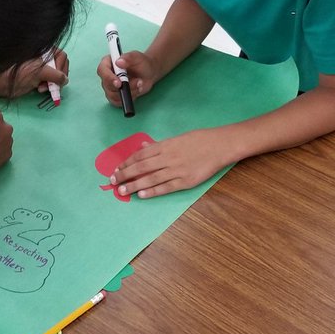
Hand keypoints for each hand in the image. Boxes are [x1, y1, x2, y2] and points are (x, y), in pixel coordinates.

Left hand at [0, 50, 69, 97]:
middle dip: (57, 78)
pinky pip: (49, 82)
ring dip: (52, 84)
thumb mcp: (40, 72)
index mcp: (44, 50)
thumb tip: (65, 80)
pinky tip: (39, 90)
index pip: (62, 56)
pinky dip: (47, 87)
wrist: (1, 83)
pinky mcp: (36, 78)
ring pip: (55, 75)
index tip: (59, 79)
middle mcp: (43, 57)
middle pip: (60, 66)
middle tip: (51, 86)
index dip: (62, 68)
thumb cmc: (19, 74)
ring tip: (42, 89)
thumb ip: (56, 74)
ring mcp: (40, 68)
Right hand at [97, 50, 157, 106]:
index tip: (119, 83)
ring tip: (140, 84)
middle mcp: (106, 75)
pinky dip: (129, 98)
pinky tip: (137, 90)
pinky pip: (118, 102)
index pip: (102, 70)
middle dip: (123, 87)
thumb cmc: (141, 63)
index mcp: (108, 62)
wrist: (148, 73)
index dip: (108, 78)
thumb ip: (128, 58)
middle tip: (138, 82)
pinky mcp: (115, 96)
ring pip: (113, 95)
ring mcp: (109, 87)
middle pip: (106, 85)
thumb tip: (118, 62)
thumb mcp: (137, 57)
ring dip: (129, 92)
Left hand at [111, 129, 232, 196]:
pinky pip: (165, 187)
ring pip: (150, 179)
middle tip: (113, 182)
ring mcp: (177, 170)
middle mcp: (168, 157)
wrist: (220, 145)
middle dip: (125, 175)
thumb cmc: (200, 139)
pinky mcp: (186, 181)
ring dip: (135, 185)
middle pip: (141, 167)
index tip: (116, 169)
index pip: (140, 155)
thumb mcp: (178, 138)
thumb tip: (144, 146)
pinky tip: (141, 195)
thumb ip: (160, 145)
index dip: (127, 163)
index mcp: (165, 145)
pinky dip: (152, 191)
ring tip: (123, 191)